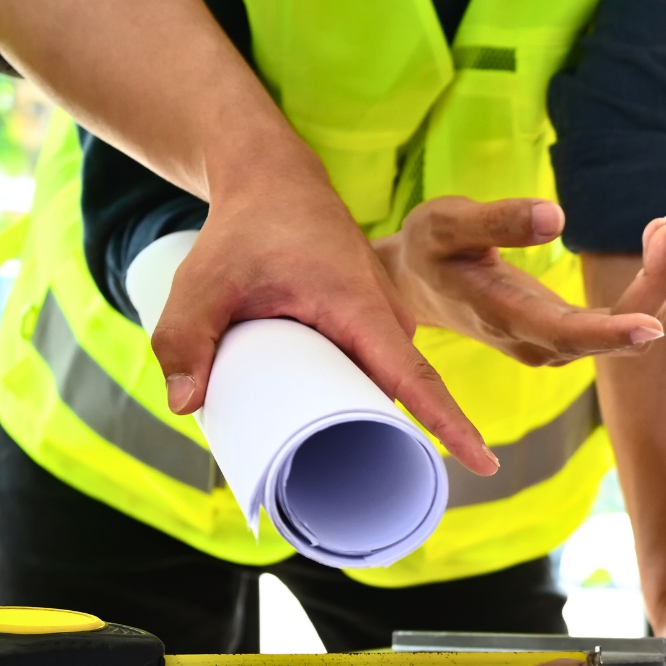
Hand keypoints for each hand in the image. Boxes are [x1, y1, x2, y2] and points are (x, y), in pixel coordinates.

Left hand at [148, 136, 498, 476]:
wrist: (274, 181)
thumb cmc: (243, 231)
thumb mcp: (202, 284)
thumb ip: (182, 341)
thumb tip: (186, 407)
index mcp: (360, 308)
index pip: (416, 378)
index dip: (449, 424)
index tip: (483, 463)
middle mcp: (386, 315)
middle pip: (403, 393)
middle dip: (389, 441)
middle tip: (351, 485)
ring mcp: (385, 318)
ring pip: (388, 383)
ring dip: (368, 417)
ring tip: (333, 454)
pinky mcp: (373, 321)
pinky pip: (380, 369)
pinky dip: (363, 395)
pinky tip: (338, 421)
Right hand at [377, 200, 665, 365]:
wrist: (416, 287)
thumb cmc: (430, 249)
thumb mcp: (447, 224)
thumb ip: (496, 220)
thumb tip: (555, 218)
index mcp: (504, 316)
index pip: (566, 334)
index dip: (613, 332)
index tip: (654, 323)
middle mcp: (537, 342)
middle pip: (614, 334)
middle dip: (653, 284)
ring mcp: (555, 344)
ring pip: (626, 329)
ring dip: (655, 281)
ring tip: (664, 225)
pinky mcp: (568, 335)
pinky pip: (622, 320)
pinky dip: (645, 286)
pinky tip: (653, 241)